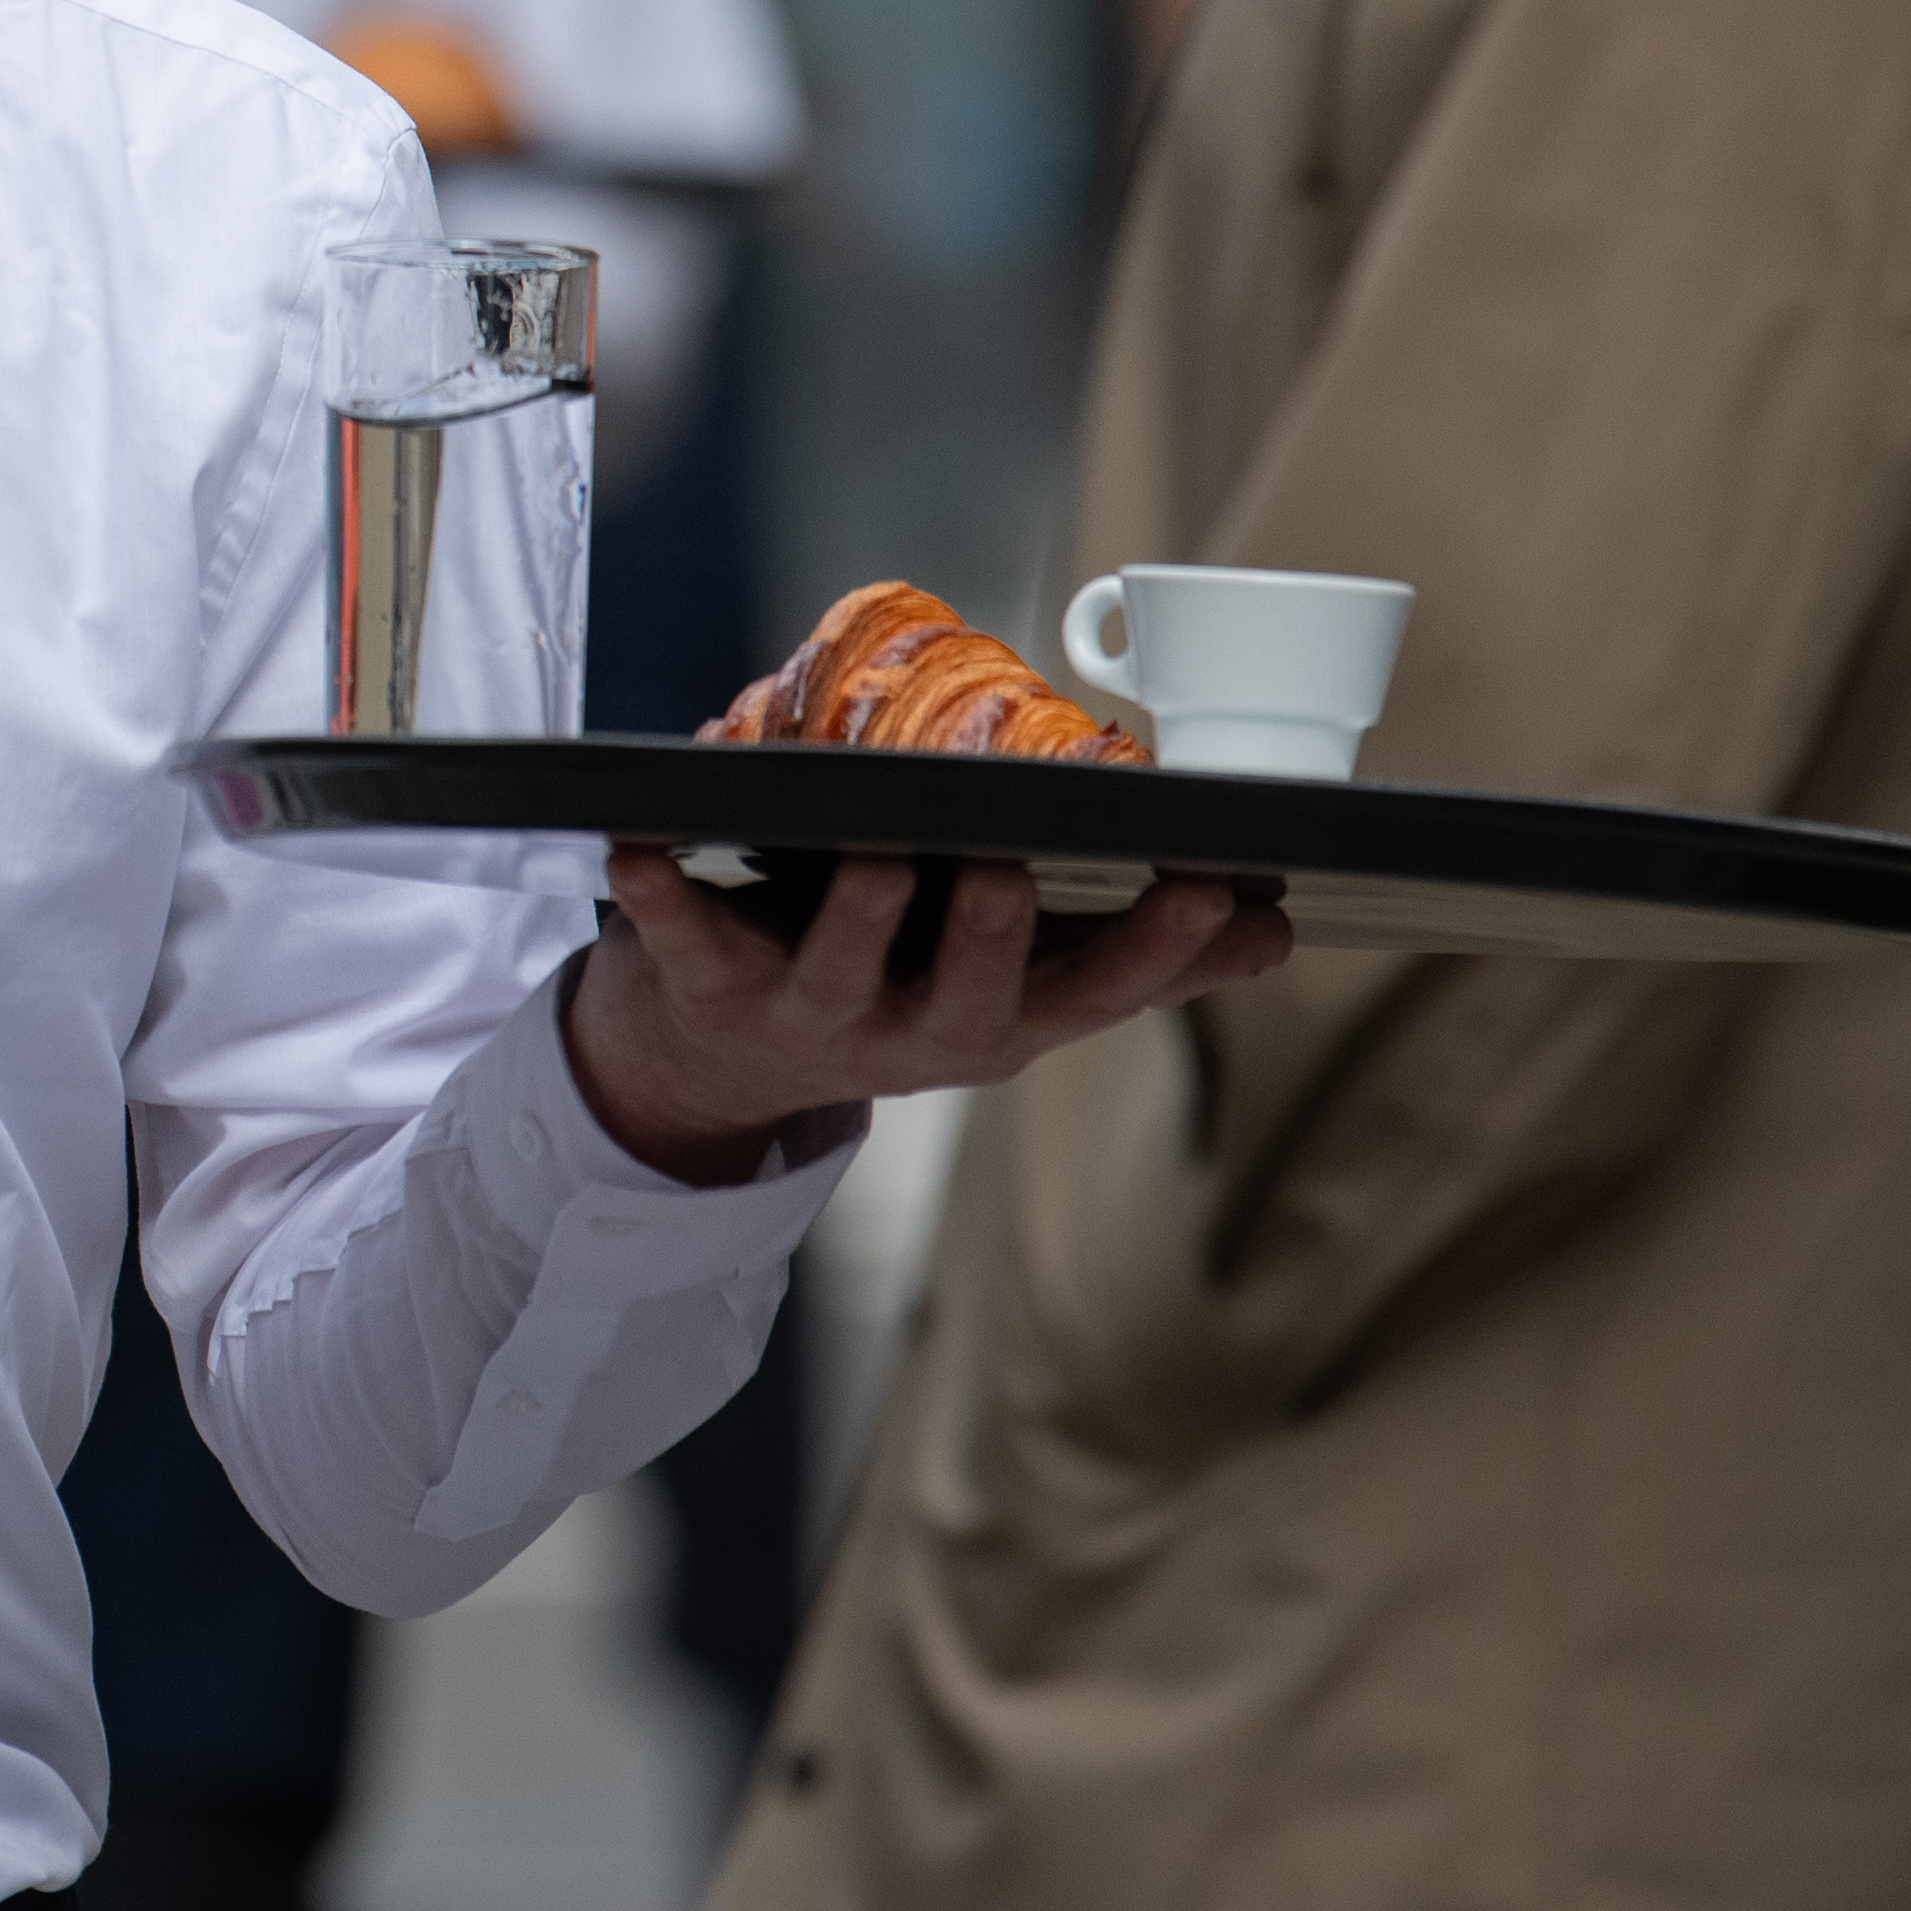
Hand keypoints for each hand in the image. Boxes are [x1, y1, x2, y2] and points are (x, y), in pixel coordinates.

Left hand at [558, 844, 1291, 1179]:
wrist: (710, 1063)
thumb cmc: (891, 982)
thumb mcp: (1017, 988)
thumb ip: (1133, 954)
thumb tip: (1273, 927)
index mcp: (1001, 1019)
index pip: (1098, 993)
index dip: (1158, 952)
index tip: (1212, 891)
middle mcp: (914, 1034)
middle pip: (971, 998)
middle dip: (992, 934)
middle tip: (1008, 864)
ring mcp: (809, 1017)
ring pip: (838, 973)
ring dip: (853, 913)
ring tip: (872, 847)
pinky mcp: (708, 990)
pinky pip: (682, 941)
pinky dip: (657, 895)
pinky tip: (636, 848)